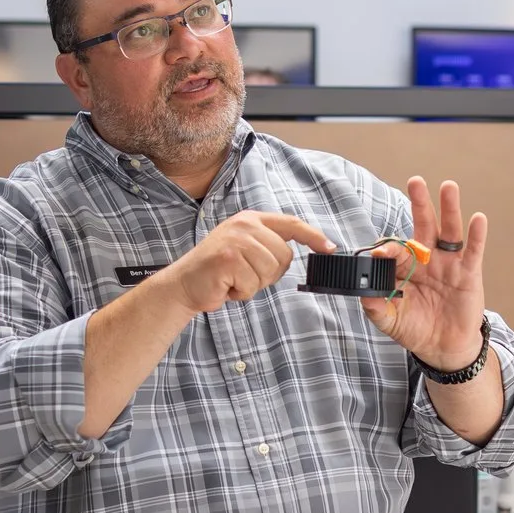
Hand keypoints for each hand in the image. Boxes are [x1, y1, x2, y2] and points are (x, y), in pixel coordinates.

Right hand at [159, 211, 335, 317]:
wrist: (183, 284)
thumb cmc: (216, 271)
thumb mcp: (243, 248)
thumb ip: (266, 244)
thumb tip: (294, 253)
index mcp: (250, 220)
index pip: (291, 224)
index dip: (313, 236)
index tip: (330, 247)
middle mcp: (244, 225)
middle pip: (284, 255)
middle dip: (269, 274)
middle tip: (245, 275)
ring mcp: (236, 240)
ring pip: (270, 271)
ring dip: (254, 284)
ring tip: (234, 279)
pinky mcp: (229, 259)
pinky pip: (253, 284)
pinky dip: (242, 292)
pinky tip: (226, 285)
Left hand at [362, 178, 487, 367]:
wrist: (443, 347)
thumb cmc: (415, 329)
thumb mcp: (390, 319)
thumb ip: (374, 306)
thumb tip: (362, 292)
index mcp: (405, 266)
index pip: (396, 249)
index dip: (388, 249)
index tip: (380, 253)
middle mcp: (427, 258)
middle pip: (423, 225)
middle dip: (420, 203)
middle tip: (416, 181)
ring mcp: (448, 263)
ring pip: (449, 230)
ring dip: (449, 208)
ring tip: (448, 186)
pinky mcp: (468, 272)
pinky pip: (472, 250)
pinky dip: (476, 234)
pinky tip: (478, 218)